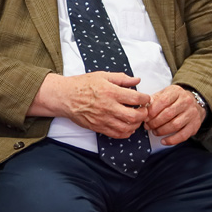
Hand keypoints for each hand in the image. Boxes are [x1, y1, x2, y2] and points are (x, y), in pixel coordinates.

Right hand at [32, 71, 149, 138]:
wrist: (65, 96)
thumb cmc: (82, 85)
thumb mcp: (102, 76)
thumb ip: (121, 78)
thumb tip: (137, 80)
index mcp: (111, 92)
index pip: (137, 98)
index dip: (146, 99)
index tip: (145, 98)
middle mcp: (109, 107)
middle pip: (135, 116)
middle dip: (144, 114)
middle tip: (143, 110)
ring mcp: (103, 119)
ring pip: (127, 128)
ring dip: (136, 124)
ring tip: (135, 119)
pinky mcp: (98, 127)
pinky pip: (117, 134)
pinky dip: (126, 133)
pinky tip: (127, 127)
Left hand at [144, 84, 204, 145]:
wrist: (194, 103)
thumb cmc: (175, 100)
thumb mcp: (164, 94)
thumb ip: (153, 100)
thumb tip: (143, 108)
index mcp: (176, 92)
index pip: (163, 101)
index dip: (152, 111)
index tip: (145, 117)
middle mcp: (186, 102)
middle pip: (168, 114)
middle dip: (155, 122)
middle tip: (147, 126)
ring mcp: (192, 114)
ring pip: (175, 125)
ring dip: (161, 131)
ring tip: (154, 131)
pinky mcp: (195, 125)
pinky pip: (183, 135)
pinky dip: (172, 140)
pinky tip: (164, 141)